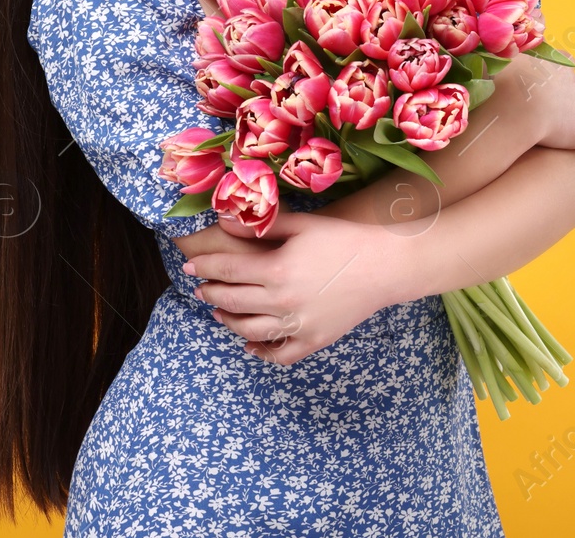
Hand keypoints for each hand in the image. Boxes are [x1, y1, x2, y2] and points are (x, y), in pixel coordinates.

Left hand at [178, 210, 404, 365]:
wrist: (384, 266)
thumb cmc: (343, 239)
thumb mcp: (302, 224)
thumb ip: (263, 225)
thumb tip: (225, 220)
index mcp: (276, 269)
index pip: (227, 270)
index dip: (204, 268)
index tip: (189, 267)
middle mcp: (282, 301)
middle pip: (232, 301)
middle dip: (211, 294)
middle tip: (200, 289)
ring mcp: (298, 324)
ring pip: (250, 330)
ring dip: (229, 322)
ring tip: (218, 312)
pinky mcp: (314, 340)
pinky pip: (281, 353)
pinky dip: (262, 352)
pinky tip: (250, 345)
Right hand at [488, 53, 574, 159]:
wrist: (511, 104)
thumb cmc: (500, 82)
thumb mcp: (498, 61)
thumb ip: (501, 59)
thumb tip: (489, 56)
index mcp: (554, 66)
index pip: (566, 63)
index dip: (559, 77)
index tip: (545, 86)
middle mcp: (571, 84)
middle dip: (572, 102)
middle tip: (551, 115)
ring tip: (568, 138)